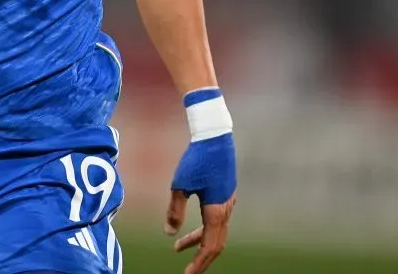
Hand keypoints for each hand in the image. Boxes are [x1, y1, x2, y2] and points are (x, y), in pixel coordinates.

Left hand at [164, 132, 237, 273]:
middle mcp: (226, 209)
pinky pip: (218, 221)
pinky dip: (205, 230)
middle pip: (216, 244)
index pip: (209, 247)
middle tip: (187, 270)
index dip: (199, 264)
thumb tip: (169, 232)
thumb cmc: (196, 159)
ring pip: (217, 232)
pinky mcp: (226, 194)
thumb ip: (175, 211)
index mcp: (216, 211)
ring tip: (178, 247)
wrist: (214, 136)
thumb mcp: (180, 186)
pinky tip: (194, 227)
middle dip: (201, 258)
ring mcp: (228, 202)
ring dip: (200, 242)